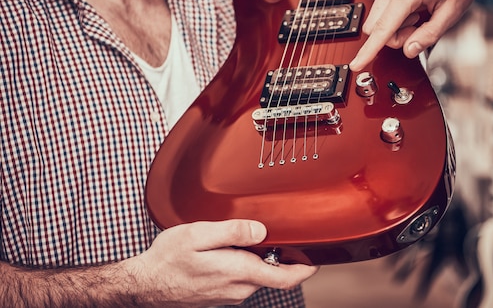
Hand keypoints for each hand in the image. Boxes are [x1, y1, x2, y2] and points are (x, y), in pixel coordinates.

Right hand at [128, 220, 318, 306]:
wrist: (144, 285)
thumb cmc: (167, 259)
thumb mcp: (198, 234)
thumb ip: (232, 231)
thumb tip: (261, 230)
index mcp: (237, 271)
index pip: (283, 278)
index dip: (304, 270)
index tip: (315, 261)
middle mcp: (237, 288)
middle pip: (272, 275)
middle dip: (281, 258)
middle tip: (282, 237)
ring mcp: (228, 294)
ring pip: (256, 276)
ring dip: (261, 261)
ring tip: (251, 239)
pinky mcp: (219, 295)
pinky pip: (241, 279)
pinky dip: (245, 266)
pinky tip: (231, 252)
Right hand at [350, 0, 492, 70]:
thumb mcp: (451, 14)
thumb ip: (428, 35)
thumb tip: (409, 51)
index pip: (383, 28)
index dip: (369, 50)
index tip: (356, 65)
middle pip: (377, 29)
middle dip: (395, 37)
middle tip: (419, 28)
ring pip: (377, 22)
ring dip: (395, 28)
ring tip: (418, 17)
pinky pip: (381, 12)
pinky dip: (395, 19)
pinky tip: (413, 11)